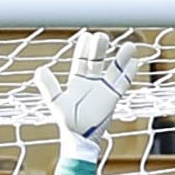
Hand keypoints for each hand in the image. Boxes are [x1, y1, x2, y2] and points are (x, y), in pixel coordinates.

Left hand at [32, 30, 140, 162]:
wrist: (80, 138)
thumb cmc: (68, 122)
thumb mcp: (55, 102)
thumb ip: (48, 86)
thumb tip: (40, 70)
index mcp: (77, 80)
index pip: (81, 59)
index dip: (84, 48)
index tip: (87, 36)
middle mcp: (91, 81)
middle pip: (97, 60)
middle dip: (100, 48)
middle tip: (103, 36)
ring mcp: (103, 88)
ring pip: (114, 69)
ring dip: (121, 58)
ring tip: (129, 46)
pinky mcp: (113, 97)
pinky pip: (122, 83)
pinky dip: (128, 73)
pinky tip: (134, 62)